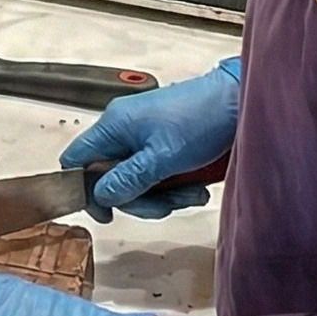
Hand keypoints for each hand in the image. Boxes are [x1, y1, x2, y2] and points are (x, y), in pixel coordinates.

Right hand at [60, 60, 240, 217]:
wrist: (240, 103)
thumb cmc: (202, 120)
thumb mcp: (162, 158)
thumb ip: (128, 179)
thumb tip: (100, 196)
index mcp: (113, 125)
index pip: (76, 160)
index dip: (84, 189)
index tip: (108, 212)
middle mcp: (123, 131)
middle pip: (109, 178)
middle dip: (138, 198)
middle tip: (166, 204)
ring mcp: (144, 138)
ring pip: (136, 182)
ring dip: (163, 196)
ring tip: (192, 193)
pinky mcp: (163, 146)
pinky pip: (156, 176)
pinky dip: (175, 188)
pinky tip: (196, 188)